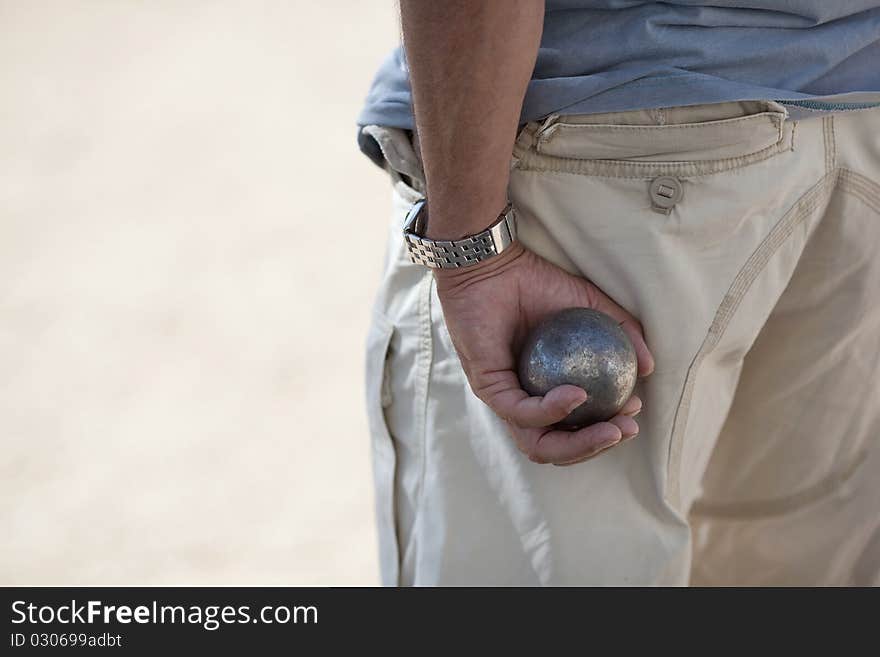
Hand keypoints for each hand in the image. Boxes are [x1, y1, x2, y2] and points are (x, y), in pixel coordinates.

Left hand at [433, 241, 653, 465]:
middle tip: (626, 430)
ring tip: (610, 429)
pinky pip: (519, 410)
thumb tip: (648, 368)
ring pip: (538, 443)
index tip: (633, 411)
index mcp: (544, 390)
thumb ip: (622, 332)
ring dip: (578, 445)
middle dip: (595, 448)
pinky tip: (578, 396)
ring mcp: (503, 397)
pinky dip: (550, 410)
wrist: (493, 264)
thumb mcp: (591, 306)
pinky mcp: (487, 387)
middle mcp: (522, 400)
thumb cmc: (535, 282)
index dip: (605, 431)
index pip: (574, 429)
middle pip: (557, 447)